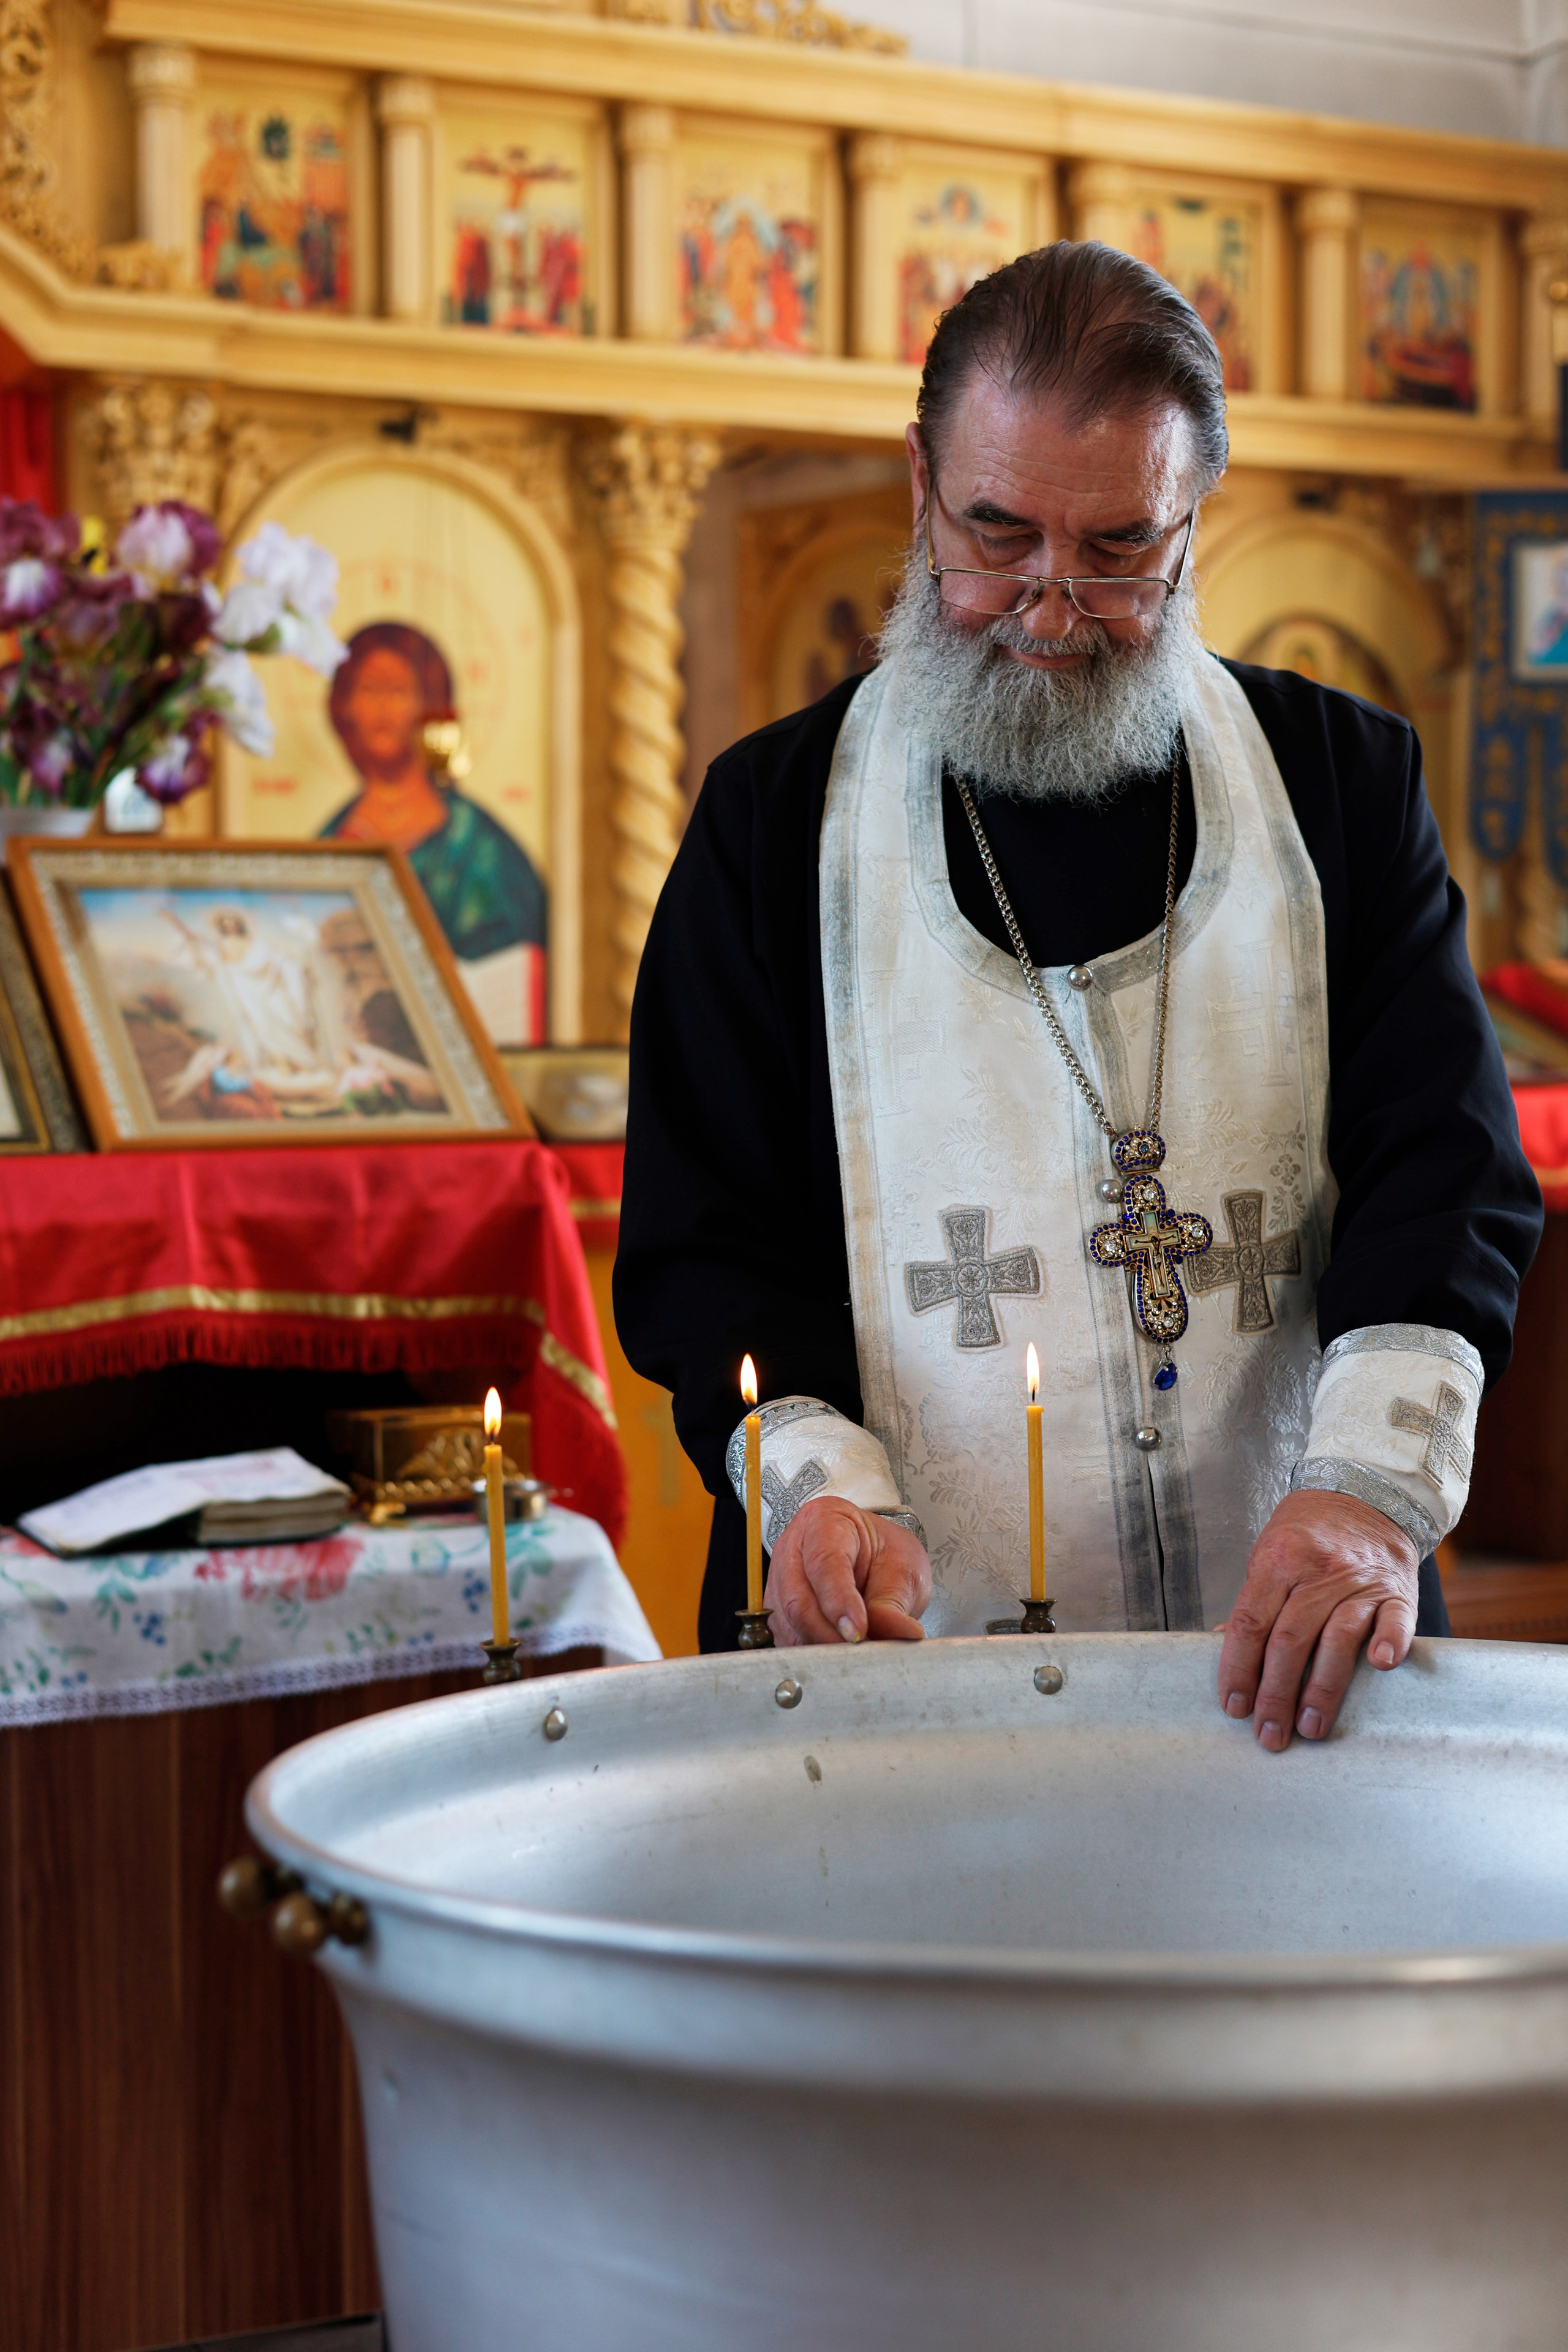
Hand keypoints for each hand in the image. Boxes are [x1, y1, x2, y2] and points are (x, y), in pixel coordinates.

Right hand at [765, 1495, 930, 1646]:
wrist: (873, 1557)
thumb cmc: (884, 1553)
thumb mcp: (903, 1569)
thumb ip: (893, 1604)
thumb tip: (893, 1634)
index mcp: (825, 1521)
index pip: (824, 1563)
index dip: (839, 1601)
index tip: (858, 1631)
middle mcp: (793, 1548)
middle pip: (797, 1599)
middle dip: (829, 1634)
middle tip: (862, 1651)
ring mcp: (779, 1580)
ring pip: (790, 1625)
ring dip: (822, 1647)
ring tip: (856, 1653)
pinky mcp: (778, 1611)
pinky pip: (788, 1639)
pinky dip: (814, 1652)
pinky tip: (839, 1651)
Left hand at [1217, 1490, 1419, 1750]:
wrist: (1366, 1495)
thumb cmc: (1309, 1535)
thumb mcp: (1270, 1557)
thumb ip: (1254, 1603)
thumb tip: (1223, 1646)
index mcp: (1277, 1562)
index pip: (1250, 1623)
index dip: (1238, 1669)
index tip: (1233, 1707)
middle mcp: (1317, 1572)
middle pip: (1290, 1640)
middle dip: (1276, 1695)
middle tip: (1269, 1735)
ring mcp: (1360, 1582)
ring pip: (1338, 1639)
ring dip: (1323, 1690)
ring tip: (1310, 1728)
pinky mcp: (1397, 1591)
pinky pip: (1395, 1620)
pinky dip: (1388, 1642)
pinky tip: (1379, 1667)